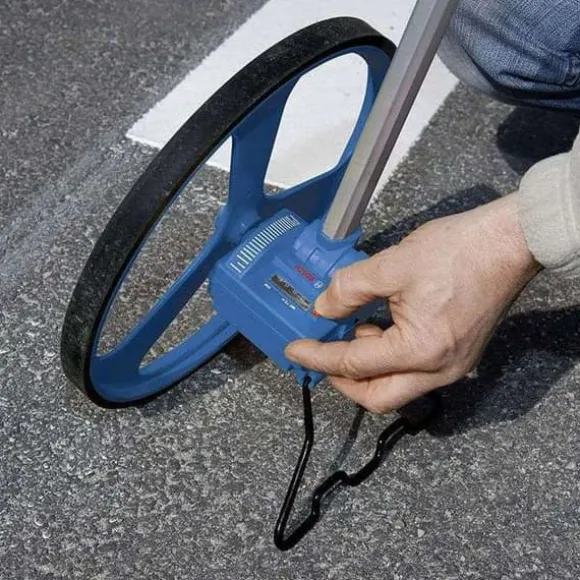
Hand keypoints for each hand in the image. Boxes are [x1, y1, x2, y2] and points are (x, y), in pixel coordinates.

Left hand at [286, 194, 540, 413]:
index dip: (317, 356)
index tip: (294, 349)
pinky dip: (387, 359)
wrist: (509, 242)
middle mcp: (439, 370)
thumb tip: (323, 308)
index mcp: (420, 351)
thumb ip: (349, 290)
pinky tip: (376, 329)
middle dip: (341, 380)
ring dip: (365, 369)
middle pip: (376, 396)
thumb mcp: (392, 265)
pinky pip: (413, 372)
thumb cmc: (460, 251)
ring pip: (395, 387)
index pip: (354, 364)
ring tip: (349, 332)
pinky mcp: (457, 355)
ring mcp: (452, 366)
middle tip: (319, 355)